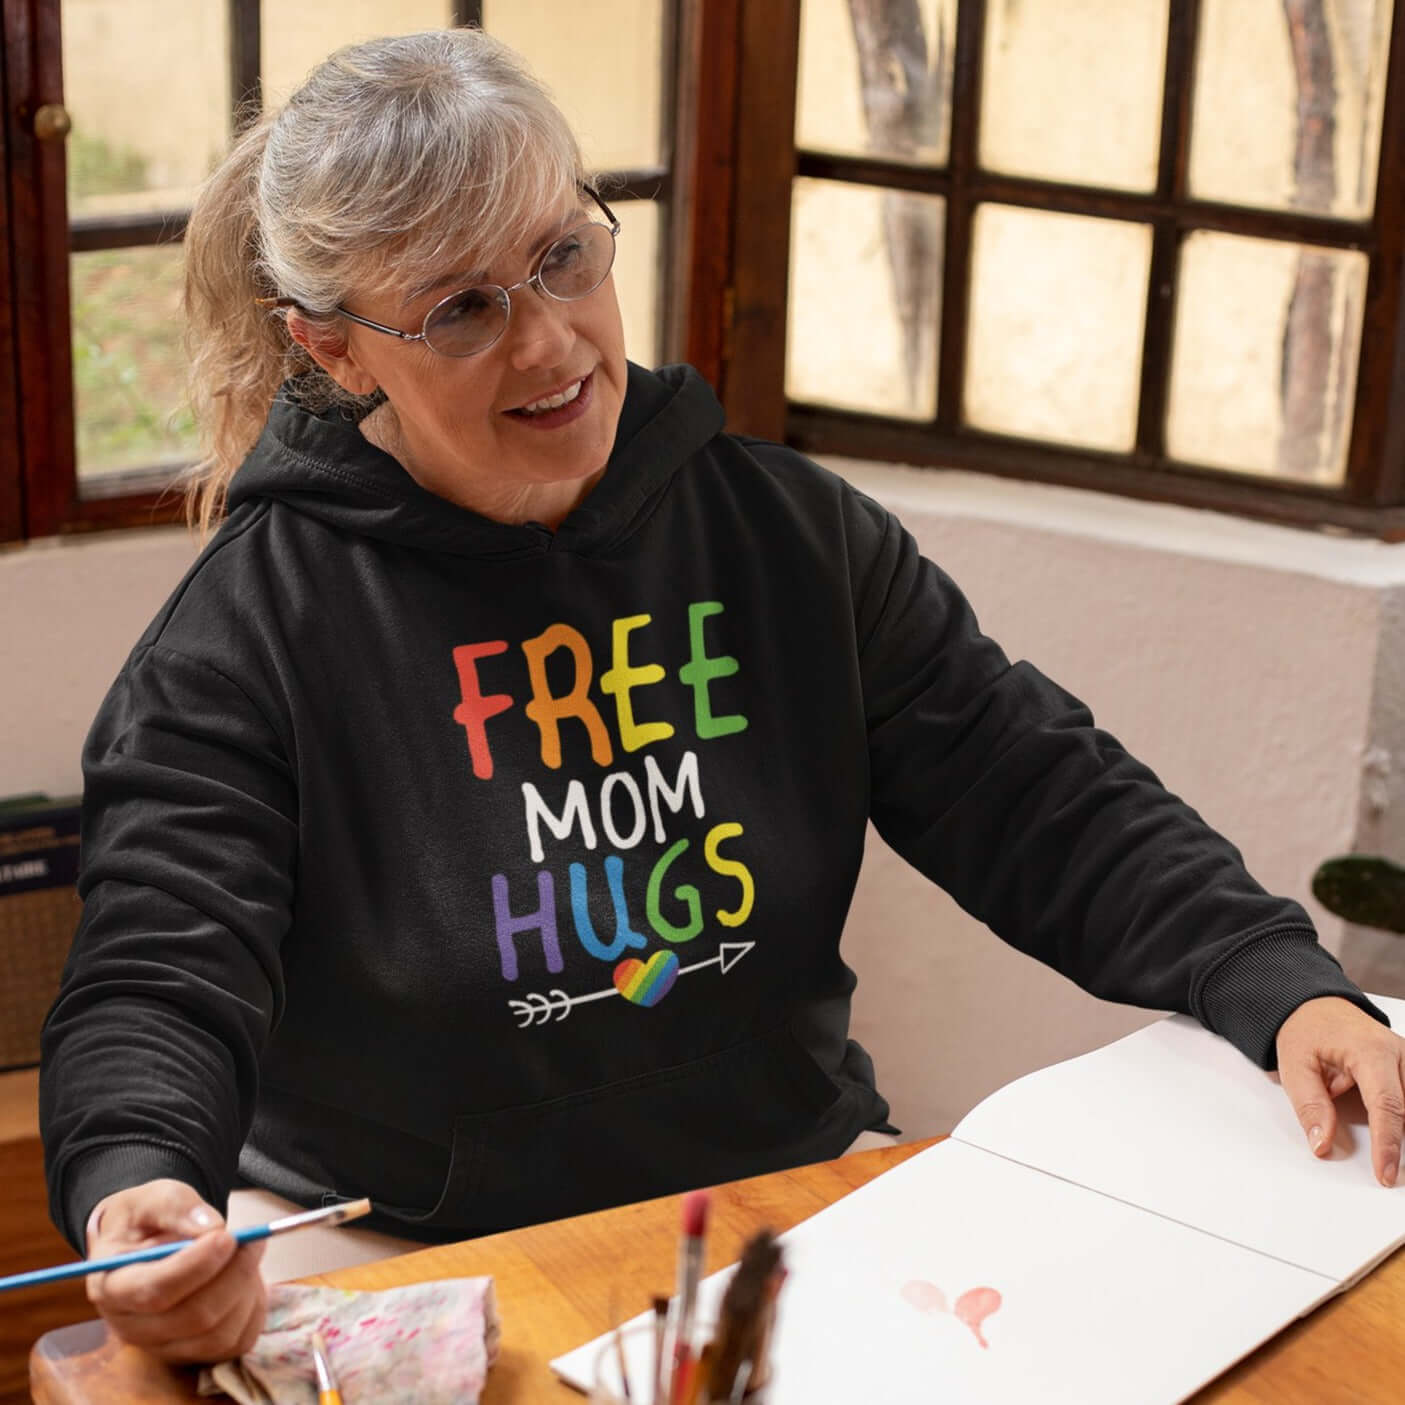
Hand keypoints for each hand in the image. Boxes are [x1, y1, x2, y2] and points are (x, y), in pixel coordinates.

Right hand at [84, 1178, 267, 1362]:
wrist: (144, 1243)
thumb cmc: (146, 1220)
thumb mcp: (152, 1197)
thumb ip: (176, 1206)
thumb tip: (212, 1228)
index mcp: (112, 1287)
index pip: (153, 1291)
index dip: (195, 1267)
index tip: (227, 1236)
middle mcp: (132, 1327)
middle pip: (193, 1317)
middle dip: (233, 1274)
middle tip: (254, 1238)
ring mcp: (163, 1346)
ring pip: (219, 1334)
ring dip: (246, 1289)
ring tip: (248, 1252)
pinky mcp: (195, 1352)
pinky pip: (237, 1342)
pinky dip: (253, 1307)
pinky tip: (247, 1277)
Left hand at [1276, 996, 1404, 1186]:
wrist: (1315, 1005)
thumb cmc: (1306, 1030)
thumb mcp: (1294, 1065)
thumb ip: (1310, 1105)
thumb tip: (1323, 1144)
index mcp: (1370, 1050)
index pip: (1387, 1106)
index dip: (1388, 1144)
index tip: (1385, 1173)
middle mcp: (1398, 1052)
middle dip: (1402, 1139)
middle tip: (1391, 1172)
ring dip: (1399, 1125)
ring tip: (1380, 1141)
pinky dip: (1400, 1114)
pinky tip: (1393, 1132)